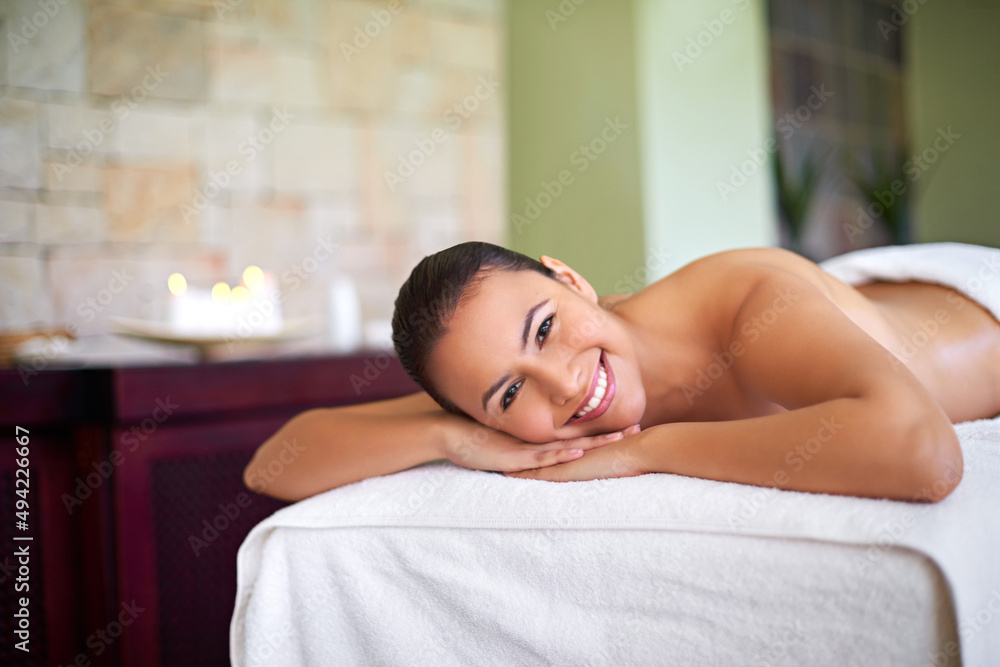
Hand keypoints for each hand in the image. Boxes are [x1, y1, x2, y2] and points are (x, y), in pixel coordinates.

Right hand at [440, 418, 636, 474]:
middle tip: (637, 428)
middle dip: (608, 435)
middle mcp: (538, 442)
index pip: (578, 436)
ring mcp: (528, 448)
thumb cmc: (478, 442)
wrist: (451, 435)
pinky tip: (578, 453)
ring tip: (620, 439)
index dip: (601, 432)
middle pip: (581, 439)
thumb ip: (527, 453)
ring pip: (567, 446)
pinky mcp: (516, 458)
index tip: (626, 427)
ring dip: (594, 444)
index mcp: (540, 440)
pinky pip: (542, 458)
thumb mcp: (508, 449)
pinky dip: (561, 456)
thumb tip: (540, 460)